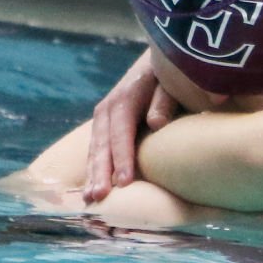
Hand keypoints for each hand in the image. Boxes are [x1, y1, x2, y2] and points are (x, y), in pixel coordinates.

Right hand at [83, 50, 177, 201]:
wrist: (160, 62)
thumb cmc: (172, 77)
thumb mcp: (171, 83)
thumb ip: (164, 100)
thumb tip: (155, 123)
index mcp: (125, 98)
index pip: (121, 133)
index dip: (123, 157)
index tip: (125, 181)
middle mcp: (109, 108)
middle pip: (102, 144)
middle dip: (101, 172)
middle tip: (100, 197)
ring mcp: (104, 118)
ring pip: (96, 150)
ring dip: (93, 174)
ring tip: (91, 199)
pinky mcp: (105, 126)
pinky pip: (97, 151)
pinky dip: (94, 169)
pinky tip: (92, 190)